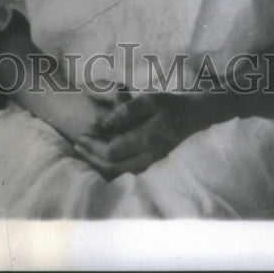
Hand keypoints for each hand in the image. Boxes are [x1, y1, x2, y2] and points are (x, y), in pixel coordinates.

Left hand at [73, 93, 216, 178]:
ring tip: (85, 152)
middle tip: (77, 146)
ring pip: (120, 172)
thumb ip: (126, 111)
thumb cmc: (172, 105)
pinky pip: (127, 170)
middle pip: (113, 166)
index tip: (81, 137)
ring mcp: (151, 162)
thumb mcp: (149, 101)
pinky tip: (102, 158)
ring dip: (100, 163)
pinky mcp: (152, 162)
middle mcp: (148, 157)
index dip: (93, 146)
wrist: (195, 117)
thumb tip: (103, 123)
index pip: (112, 152)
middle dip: (92, 158)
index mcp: (146, 140)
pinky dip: (112, 166)